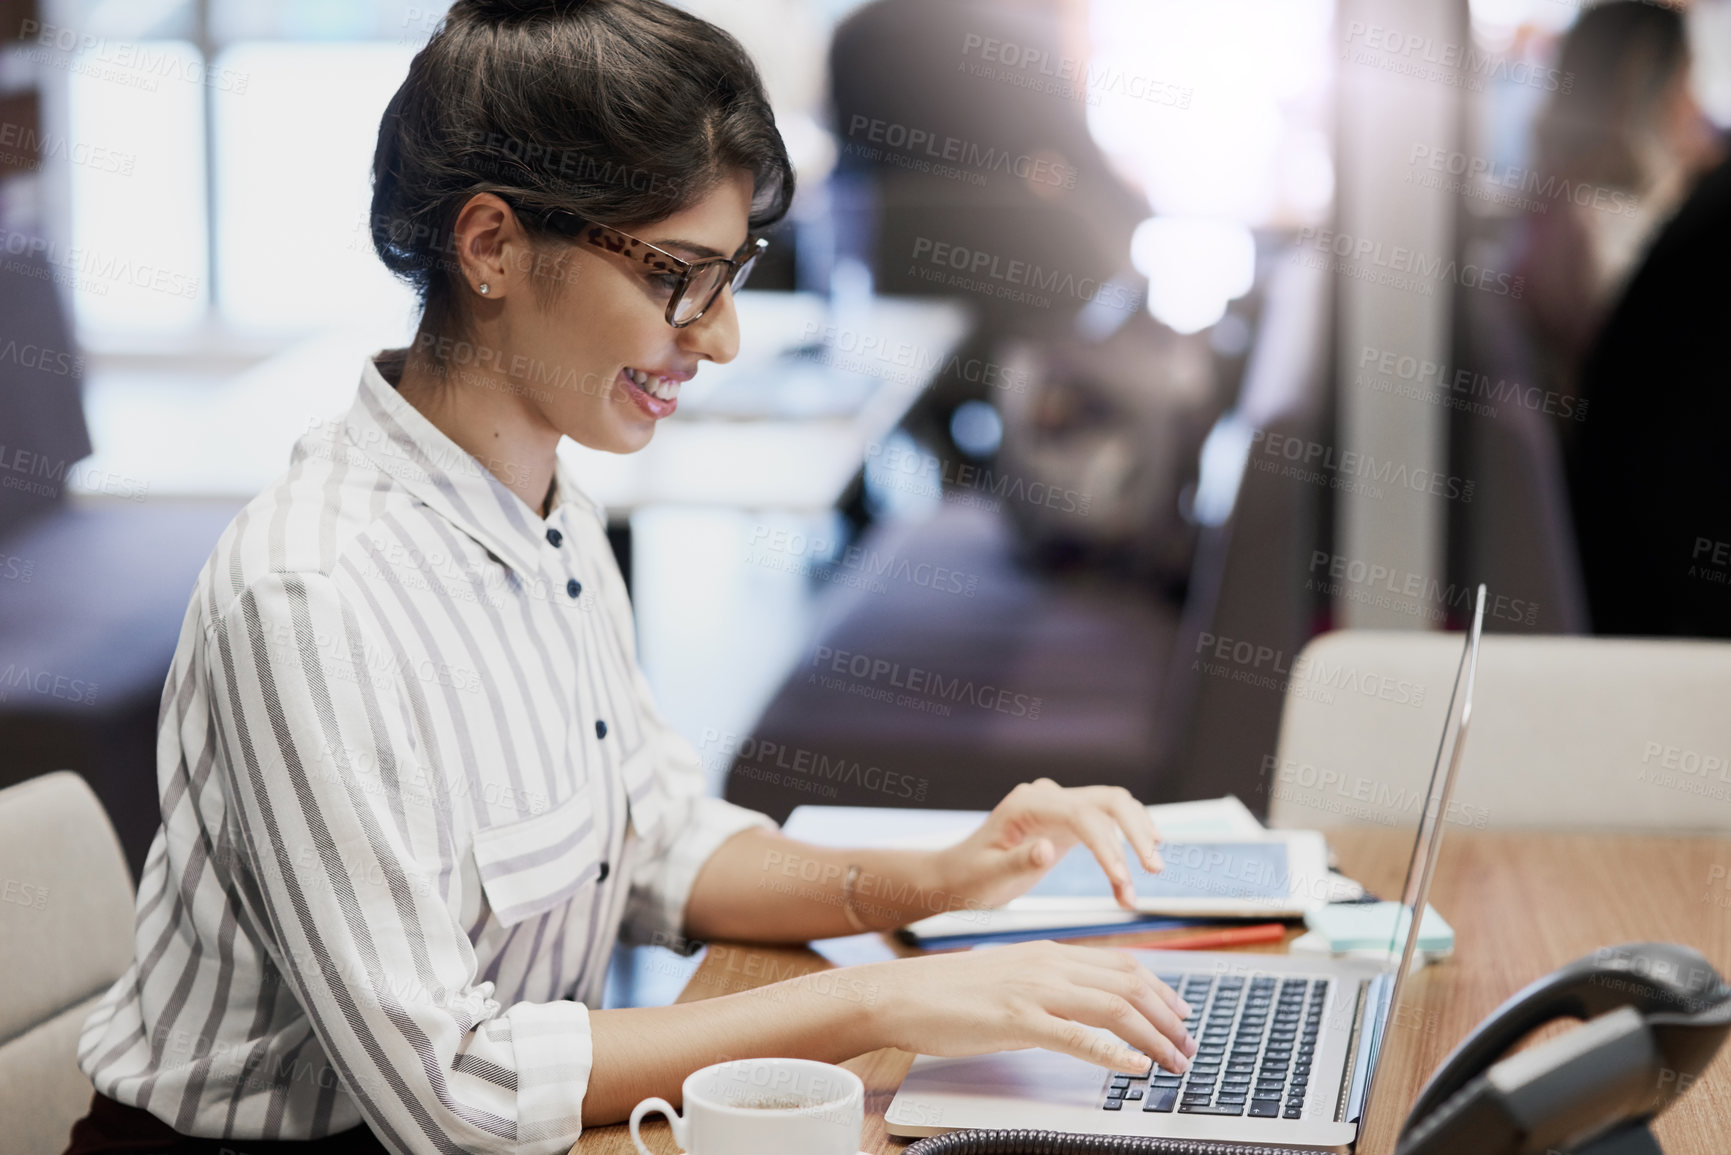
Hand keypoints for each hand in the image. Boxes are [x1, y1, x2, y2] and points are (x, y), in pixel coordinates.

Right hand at [853, 940, 1198, 1074]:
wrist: (902, 994)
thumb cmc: (949, 992)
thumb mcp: (1010, 976)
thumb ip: (1047, 986)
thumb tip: (1081, 1008)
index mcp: (1049, 953)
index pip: (1122, 964)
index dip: (1162, 989)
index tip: (1181, 1013)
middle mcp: (1049, 965)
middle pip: (1129, 982)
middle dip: (1168, 1016)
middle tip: (1188, 1044)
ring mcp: (1034, 991)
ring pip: (1114, 1008)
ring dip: (1154, 1037)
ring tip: (1174, 1061)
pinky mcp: (1017, 1020)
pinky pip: (1078, 1037)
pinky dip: (1114, 1053)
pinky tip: (1136, 1067)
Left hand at [935, 779, 1162, 911]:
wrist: (956, 875)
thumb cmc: (969, 878)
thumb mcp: (988, 877)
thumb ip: (1017, 862)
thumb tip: (1046, 848)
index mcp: (1028, 804)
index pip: (1082, 815)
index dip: (1108, 846)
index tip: (1123, 880)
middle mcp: (1048, 796)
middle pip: (1109, 800)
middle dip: (1137, 832)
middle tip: (1155, 870)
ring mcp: (1060, 805)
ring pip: (1115, 809)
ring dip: (1137, 840)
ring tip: (1144, 882)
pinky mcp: (1068, 821)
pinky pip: (1106, 827)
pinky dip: (1124, 850)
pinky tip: (1129, 881)